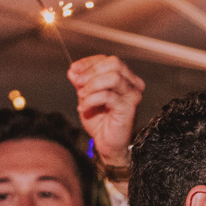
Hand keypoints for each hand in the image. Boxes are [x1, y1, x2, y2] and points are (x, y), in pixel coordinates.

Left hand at [68, 55, 144, 170]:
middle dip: (91, 71)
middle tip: (77, 83)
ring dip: (92, 85)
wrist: (106, 144)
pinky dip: (92, 99)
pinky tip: (84, 108)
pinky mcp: (129, 107)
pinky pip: (108, 95)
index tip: (73, 70)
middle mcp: (132, 84)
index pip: (108, 60)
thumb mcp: (86, 97)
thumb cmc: (100, 122)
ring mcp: (133, 95)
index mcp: (124, 78)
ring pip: (113, 77)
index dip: (89, 63)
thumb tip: (73, 71)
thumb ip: (81, 83)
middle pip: (114, 63)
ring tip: (82, 97)